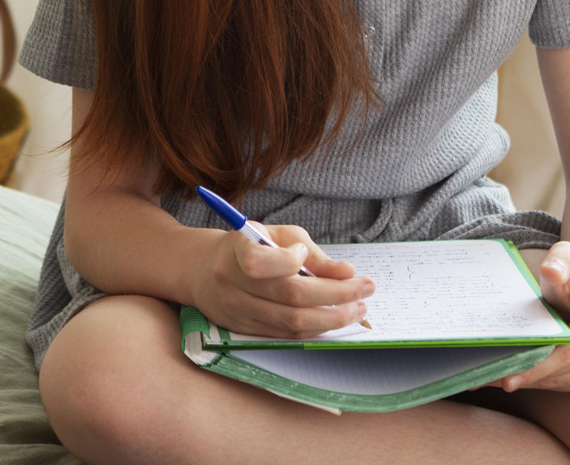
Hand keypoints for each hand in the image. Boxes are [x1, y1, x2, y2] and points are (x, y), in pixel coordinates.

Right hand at [188, 222, 374, 338]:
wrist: (203, 270)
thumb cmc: (251, 246)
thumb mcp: (278, 235)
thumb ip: (312, 253)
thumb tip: (347, 272)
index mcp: (237, 250)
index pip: (261, 263)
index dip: (291, 261)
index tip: (305, 254)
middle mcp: (232, 283)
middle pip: (289, 297)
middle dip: (336, 295)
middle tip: (366, 289)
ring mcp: (237, 310)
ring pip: (291, 322)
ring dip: (332, 318)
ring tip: (358, 309)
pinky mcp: (244, 330)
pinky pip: (285, 334)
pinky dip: (314, 329)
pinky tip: (334, 319)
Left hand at [483, 241, 569, 392]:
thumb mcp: (568, 257)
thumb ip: (560, 260)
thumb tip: (551, 271)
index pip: (568, 350)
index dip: (538, 366)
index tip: (509, 377)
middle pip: (562, 370)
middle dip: (525, 376)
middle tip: (485, 378)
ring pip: (561, 382)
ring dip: (528, 382)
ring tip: (492, 379)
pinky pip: (564, 385)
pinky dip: (539, 382)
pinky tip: (515, 376)